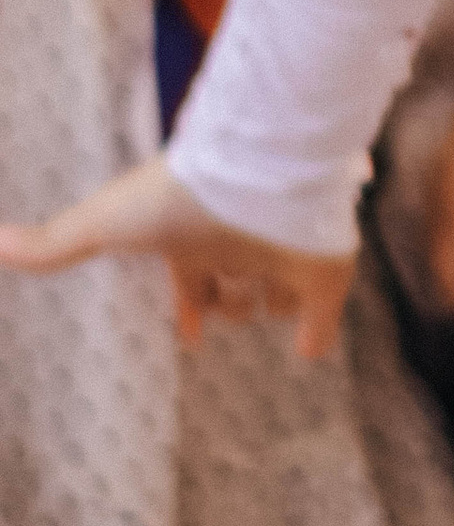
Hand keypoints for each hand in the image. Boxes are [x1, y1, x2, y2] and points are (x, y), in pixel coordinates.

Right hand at [0, 159, 354, 358]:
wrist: (250, 174)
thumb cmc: (175, 197)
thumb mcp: (106, 225)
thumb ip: (57, 242)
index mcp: (195, 239)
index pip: (191, 281)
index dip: (188, 306)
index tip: (189, 332)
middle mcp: (242, 246)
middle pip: (236, 283)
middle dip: (229, 301)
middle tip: (225, 313)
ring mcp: (285, 257)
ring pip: (280, 291)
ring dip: (273, 305)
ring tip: (266, 315)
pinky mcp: (324, 273)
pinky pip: (324, 313)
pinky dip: (317, 333)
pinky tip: (309, 351)